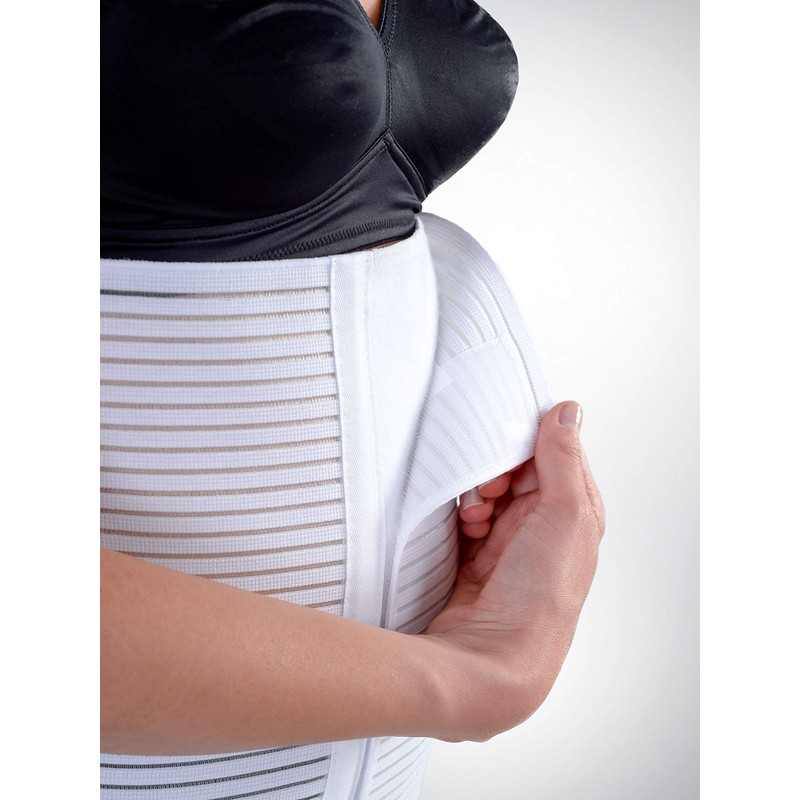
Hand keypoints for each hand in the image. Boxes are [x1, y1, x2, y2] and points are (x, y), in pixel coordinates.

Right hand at [426, 401, 604, 740]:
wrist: (494, 661)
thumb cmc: (539, 599)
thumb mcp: (564, 515)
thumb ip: (563, 459)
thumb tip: (568, 411)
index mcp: (576, 515)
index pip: (554, 457)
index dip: (528, 447)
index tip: (506, 448)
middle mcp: (545, 529)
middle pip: (517, 474)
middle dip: (497, 473)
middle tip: (489, 490)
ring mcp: (510, 546)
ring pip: (489, 495)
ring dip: (477, 496)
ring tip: (474, 516)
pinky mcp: (478, 560)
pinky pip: (466, 520)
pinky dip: (461, 517)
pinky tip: (463, 529)